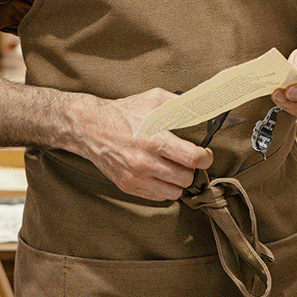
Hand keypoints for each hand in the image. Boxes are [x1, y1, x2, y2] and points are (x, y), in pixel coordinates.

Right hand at [66, 87, 213, 202]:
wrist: (91, 127)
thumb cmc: (125, 112)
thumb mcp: (155, 99)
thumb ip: (183, 105)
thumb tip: (205, 110)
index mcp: (154, 139)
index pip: (193, 159)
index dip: (205, 158)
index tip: (205, 155)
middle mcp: (145, 162)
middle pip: (186, 178)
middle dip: (192, 169)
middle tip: (188, 160)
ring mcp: (135, 177)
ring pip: (174, 192)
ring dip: (178, 181)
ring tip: (174, 167)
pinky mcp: (128, 186)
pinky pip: (158, 196)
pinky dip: (164, 187)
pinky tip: (160, 173)